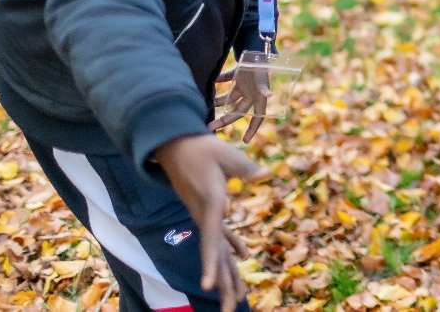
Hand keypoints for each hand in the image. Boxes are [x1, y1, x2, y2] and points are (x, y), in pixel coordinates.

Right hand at [155, 134, 264, 311]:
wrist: (175, 144)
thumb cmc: (200, 147)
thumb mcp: (224, 153)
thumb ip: (243, 167)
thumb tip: (264, 175)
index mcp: (210, 204)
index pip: (211, 240)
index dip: (212, 264)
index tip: (209, 287)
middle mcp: (206, 216)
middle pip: (215, 256)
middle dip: (224, 284)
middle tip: (230, 311)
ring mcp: (205, 216)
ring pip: (218, 250)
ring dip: (229, 273)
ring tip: (239, 297)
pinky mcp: (208, 210)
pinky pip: (220, 235)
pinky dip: (232, 246)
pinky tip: (244, 256)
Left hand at [211, 66, 267, 143]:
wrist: (259, 47)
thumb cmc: (261, 64)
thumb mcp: (262, 78)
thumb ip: (263, 87)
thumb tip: (269, 95)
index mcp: (259, 98)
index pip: (257, 118)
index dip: (252, 130)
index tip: (245, 141)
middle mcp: (251, 94)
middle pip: (237, 112)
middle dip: (224, 120)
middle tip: (210, 127)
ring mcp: (244, 86)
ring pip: (229, 99)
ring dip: (218, 103)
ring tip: (205, 108)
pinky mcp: (237, 76)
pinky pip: (225, 81)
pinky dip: (217, 82)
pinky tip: (208, 84)